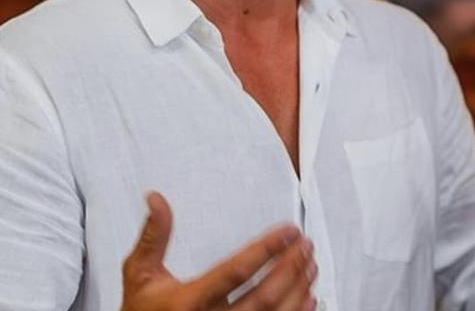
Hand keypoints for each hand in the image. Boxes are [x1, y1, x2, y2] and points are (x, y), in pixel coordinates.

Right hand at [121, 192, 317, 310]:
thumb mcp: (140, 276)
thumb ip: (153, 238)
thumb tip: (156, 199)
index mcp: (186, 304)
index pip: (235, 272)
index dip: (267, 249)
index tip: (289, 231)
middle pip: (263, 297)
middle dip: (291, 268)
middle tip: (306, 245)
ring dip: (299, 290)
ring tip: (310, 265)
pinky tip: (308, 297)